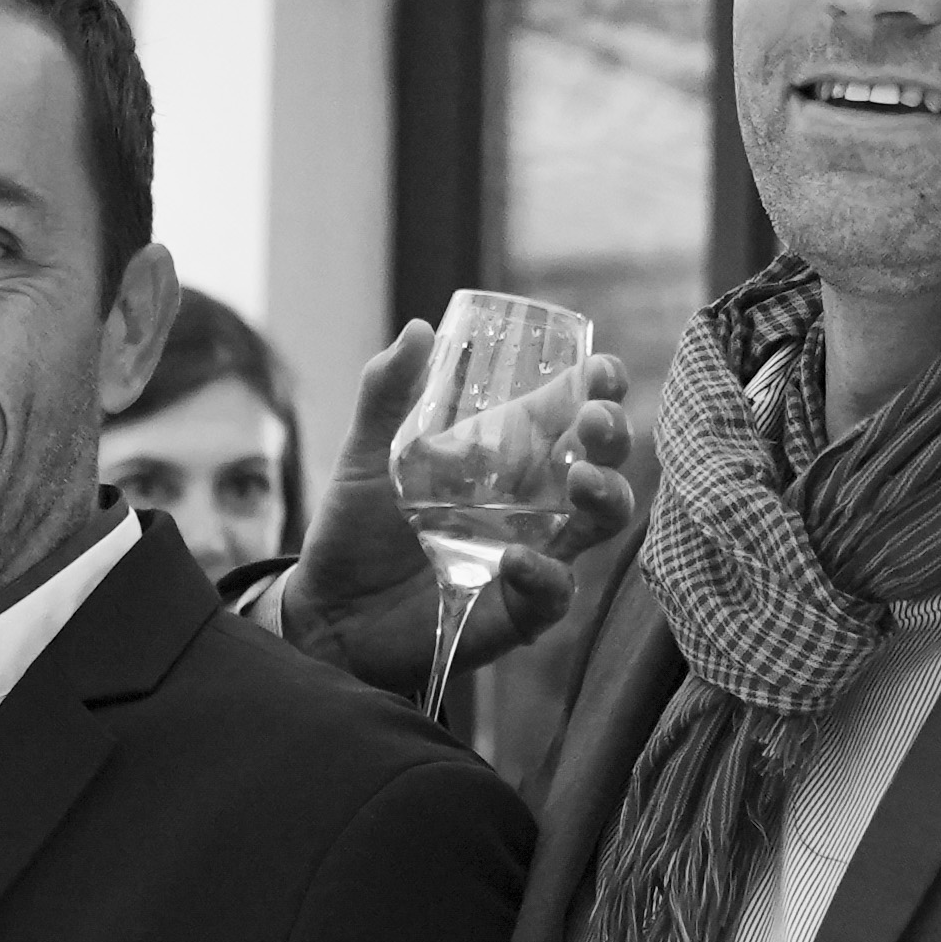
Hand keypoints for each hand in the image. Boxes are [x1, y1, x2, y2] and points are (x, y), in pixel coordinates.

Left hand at [269, 321, 634, 695]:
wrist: (328, 610)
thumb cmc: (356, 528)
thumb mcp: (366, 454)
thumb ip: (386, 395)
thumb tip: (418, 329)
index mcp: (508, 456)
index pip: (572, 413)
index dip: (598, 389)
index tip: (601, 370)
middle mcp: (532, 504)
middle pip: (601, 464)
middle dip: (613, 438)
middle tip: (598, 420)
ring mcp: (532, 555)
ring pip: (598, 527)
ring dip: (605, 500)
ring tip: (583, 482)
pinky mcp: (516, 612)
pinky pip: (552, 594)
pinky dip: (544, 576)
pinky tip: (518, 559)